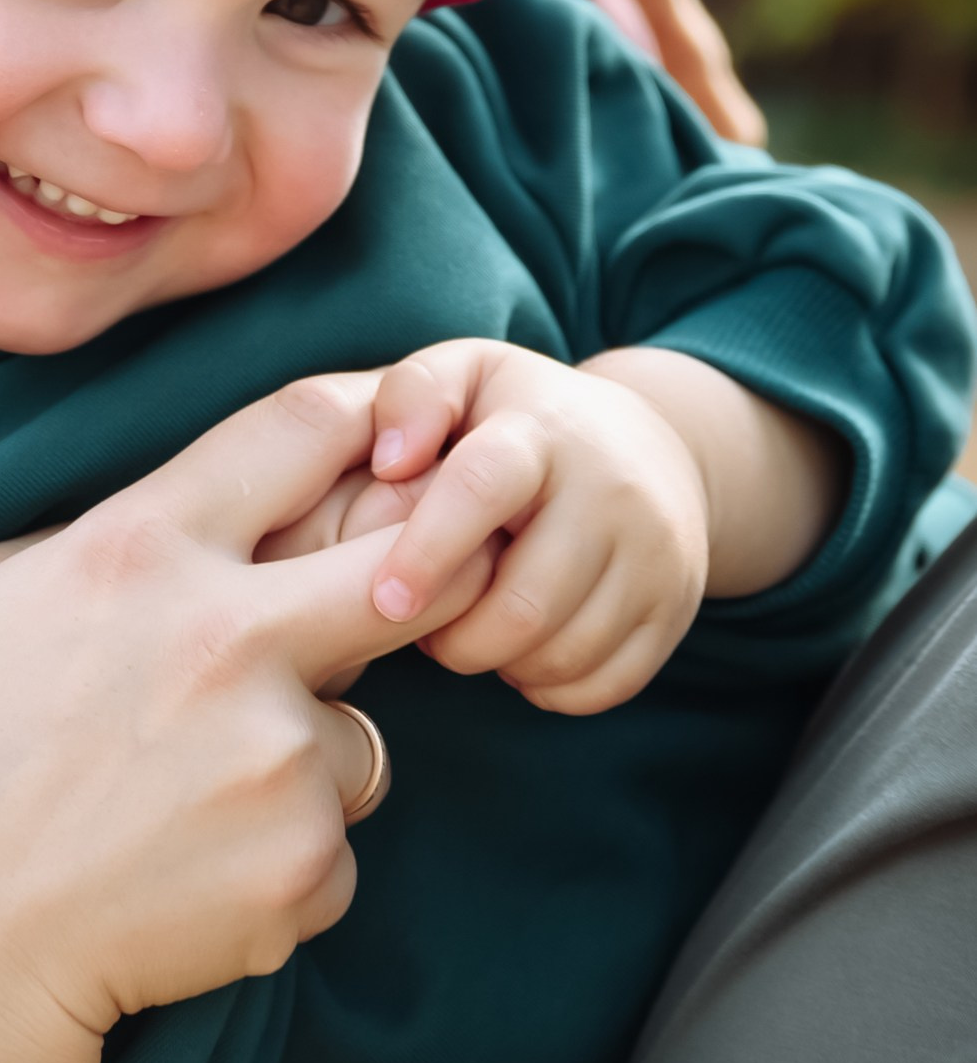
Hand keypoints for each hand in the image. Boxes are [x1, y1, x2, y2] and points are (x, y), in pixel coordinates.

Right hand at [0, 376, 493, 1062]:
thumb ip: (99, 532)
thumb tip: (190, 506)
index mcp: (142, 548)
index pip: (302, 428)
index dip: (360, 428)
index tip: (377, 454)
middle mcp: (227, 636)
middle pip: (410, 568)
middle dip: (424, 581)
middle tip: (392, 614)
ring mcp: (276, 755)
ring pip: (363, 733)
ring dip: (305, 764)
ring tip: (189, 804)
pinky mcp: (304, 862)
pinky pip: (336, 843)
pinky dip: (282, 862)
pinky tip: (190, 874)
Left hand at [359, 340, 713, 714]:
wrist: (651, 445)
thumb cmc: (523, 418)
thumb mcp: (467, 374)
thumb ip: (411, 395)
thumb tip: (390, 462)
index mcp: (543, 429)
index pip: (483, 487)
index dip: (428, 551)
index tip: (386, 599)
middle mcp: (612, 490)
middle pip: (525, 604)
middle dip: (457, 638)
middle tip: (422, 623)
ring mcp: (656, 553)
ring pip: (563, 654)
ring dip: (498, 664)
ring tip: (470, 632)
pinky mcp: (675, 608)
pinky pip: (604, 686)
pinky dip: (550, 687)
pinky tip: (523, 653)